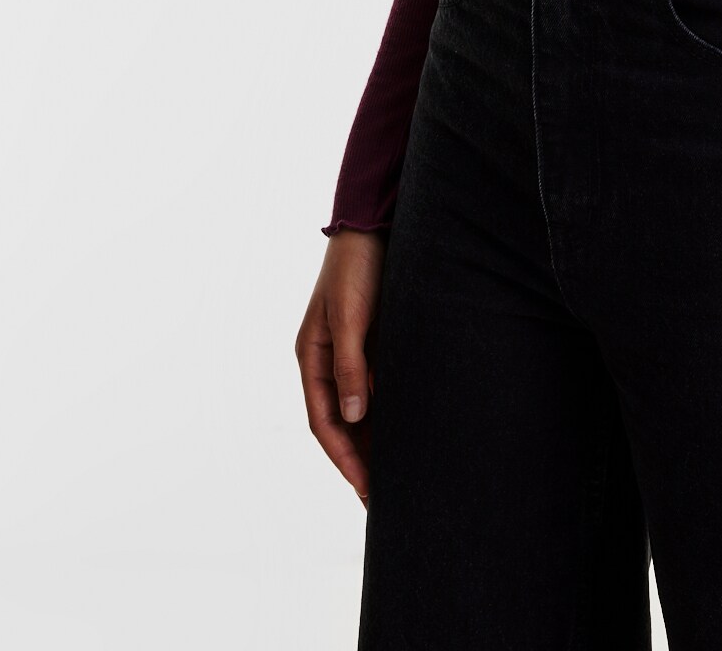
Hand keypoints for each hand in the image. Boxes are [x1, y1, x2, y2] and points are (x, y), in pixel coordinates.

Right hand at [295, 229, 386, 505]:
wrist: (376, 224)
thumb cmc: (357, 267)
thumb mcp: (350, 315)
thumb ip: (350, 364)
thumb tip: (352, 415)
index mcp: (312, 357)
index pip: (324, 421)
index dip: (344, 457)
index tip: (365, 489)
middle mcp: (330, 360)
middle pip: (342, 422)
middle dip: (359, 459)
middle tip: (383, 497)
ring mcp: (353, 352)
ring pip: (361, 408)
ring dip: (375, 439)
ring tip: (398, 475)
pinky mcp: (376, 341)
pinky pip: (379, 387)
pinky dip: (389, 411)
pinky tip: (409, 429)